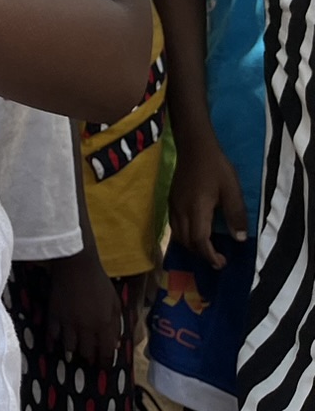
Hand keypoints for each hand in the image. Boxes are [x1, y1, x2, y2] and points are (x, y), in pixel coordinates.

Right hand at [43, 249, 121, 368]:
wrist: (75, 266)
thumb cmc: (99, 283)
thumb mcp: (115, 303)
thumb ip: (116, 325)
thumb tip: (115, 345)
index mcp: (104, 324)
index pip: (105, 351)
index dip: (105, 362)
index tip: (104, 367)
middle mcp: (86, 327)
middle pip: (86, 351)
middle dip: (89, 359)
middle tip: (88, 362)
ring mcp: (68, 322)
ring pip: (69, 347)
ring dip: (72, 354)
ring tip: (72, 357)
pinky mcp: (54, 315)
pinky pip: (52, 335)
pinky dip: (53, 343)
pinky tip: (54, 347)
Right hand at [170, 134, 248, 266]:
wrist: (194, 147)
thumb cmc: (216, 168)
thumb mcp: (232, 190)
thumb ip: (236, 215)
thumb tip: (239, 238)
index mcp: (197, 210)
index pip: (199, 241)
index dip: (210, 255)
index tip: (222, 263)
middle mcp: (181, 211)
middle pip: (186, 242)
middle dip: (200, 254)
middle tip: (217, 259)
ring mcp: (173, 206)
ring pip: (177, 235)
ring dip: (191, 246)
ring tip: (206, 249)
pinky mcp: (171, 201)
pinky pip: (174, 226)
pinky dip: (184, 236)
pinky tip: (195, 232)